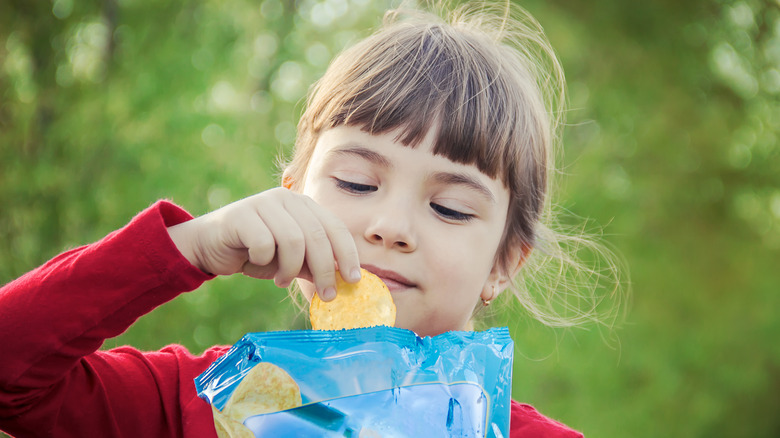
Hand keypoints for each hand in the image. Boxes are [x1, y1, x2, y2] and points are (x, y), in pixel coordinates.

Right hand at [167, 188, 360, 299]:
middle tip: (327, 294)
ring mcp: (264, 203)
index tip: (354, 280)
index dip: (348, 254)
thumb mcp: (291, 261)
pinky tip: (259, 264)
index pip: (335, 227)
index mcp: (305, 206)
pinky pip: (264, 243)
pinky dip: (265, 261)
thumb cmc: (255, 253)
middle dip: (325, 270)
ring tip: (282, 279)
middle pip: (317, 236)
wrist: (210, 246)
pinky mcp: (241, 214)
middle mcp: (287, 199)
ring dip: (291, 268)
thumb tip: (345, 280)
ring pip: (293, 240)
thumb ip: (315, 265)